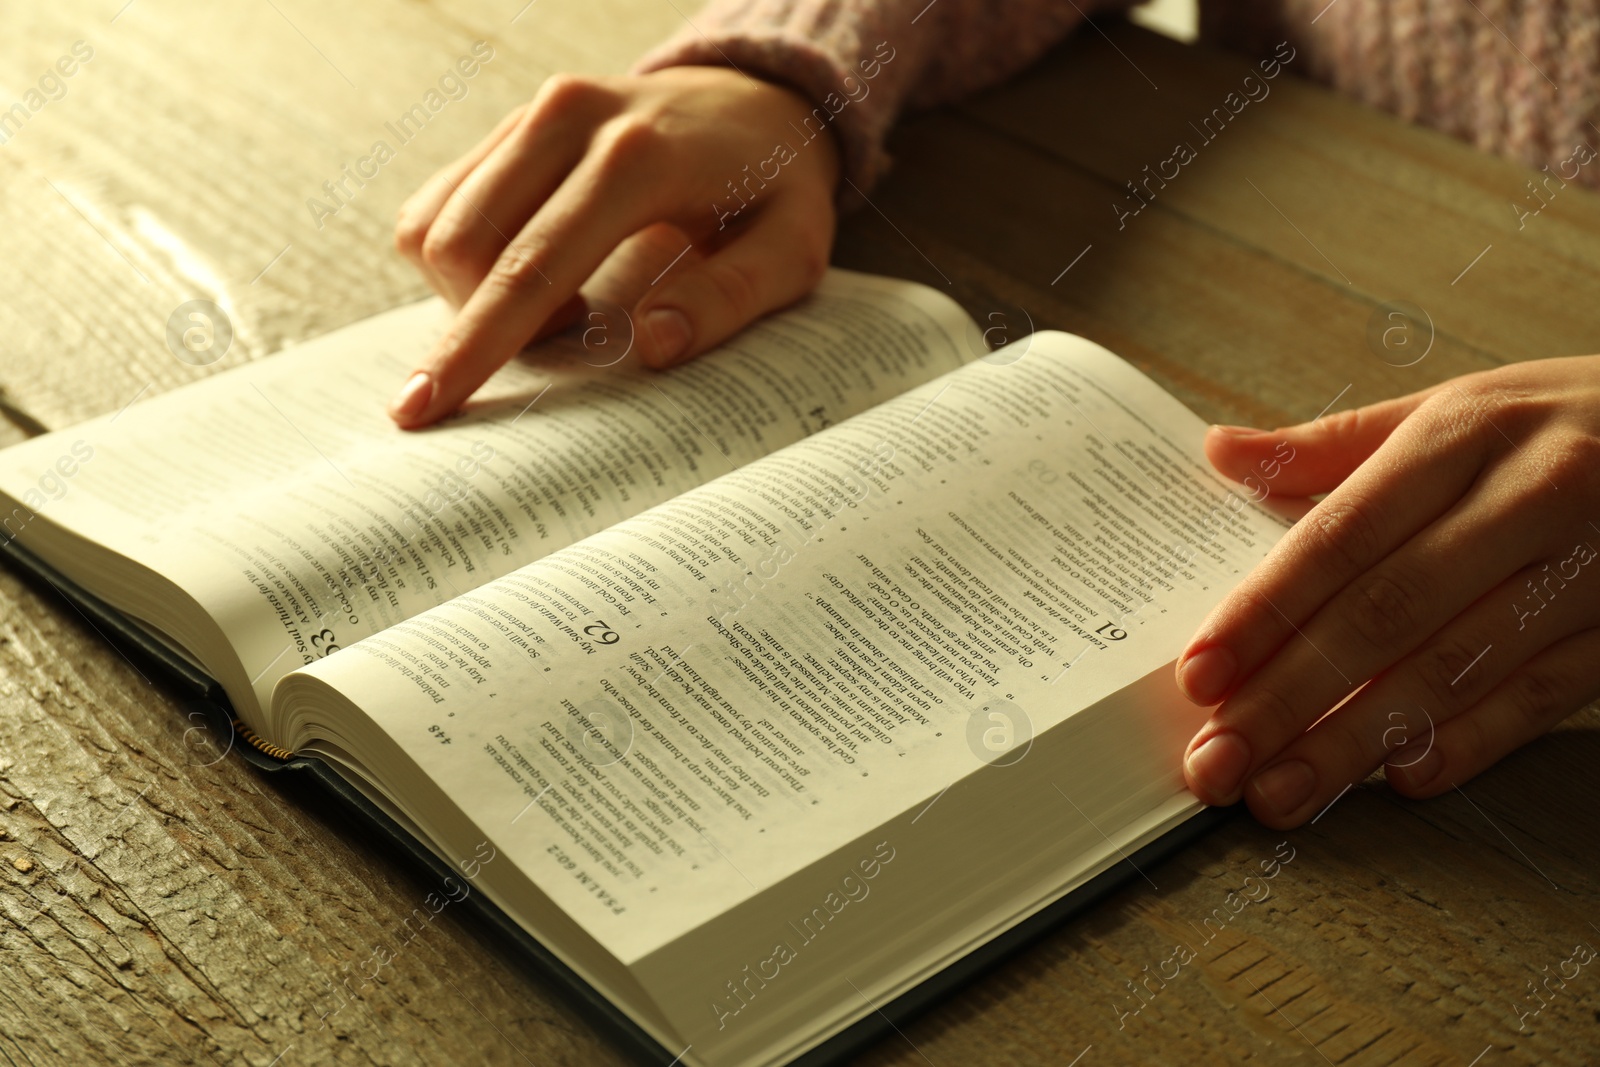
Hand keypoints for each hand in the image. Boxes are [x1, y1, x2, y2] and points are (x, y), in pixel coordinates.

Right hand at [389, 66, 839, 427]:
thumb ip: (731, 299)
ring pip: (435, 226)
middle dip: (479, 325)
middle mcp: (568, 120)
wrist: (757, 102)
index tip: (421, 410)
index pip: (532, 265)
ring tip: (563, 304)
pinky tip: (534, 274)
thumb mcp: (793, 251)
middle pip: (464, 247)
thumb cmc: (775, 190)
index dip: (475, 345)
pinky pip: (438, 205)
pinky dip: (462, 263)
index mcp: (638, 157)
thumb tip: (652, 347)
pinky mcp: (510, 126)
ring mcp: (531, 115)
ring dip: (470, 294)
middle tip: (571, 335)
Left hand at [1176, 356, 1599, 827]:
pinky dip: (1474, 741)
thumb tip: (1220, 452)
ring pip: (1457, 667)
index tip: (1199, 677)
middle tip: (1219, 762)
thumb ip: (1334, 445)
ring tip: (1284, 794)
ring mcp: (1589, 569)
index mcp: (1464, 435)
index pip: (1340, 536)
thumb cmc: (1560, 423)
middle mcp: (1528, 499)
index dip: (1264, 612)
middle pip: (1386, 613)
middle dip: (1289, 697)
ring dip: (1359, 740)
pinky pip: (1545, 694)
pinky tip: (1403, 779)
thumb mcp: (1457, 408)